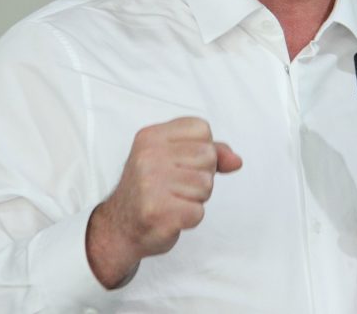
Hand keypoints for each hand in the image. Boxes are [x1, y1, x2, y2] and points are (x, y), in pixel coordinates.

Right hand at [86, 117, 241, 287]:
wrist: (119, 227)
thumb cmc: (151, 190)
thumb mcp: (175, 159)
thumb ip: (210, 152)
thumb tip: (236, 161)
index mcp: (152, 136)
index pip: (202, 129)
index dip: (202, 149)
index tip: (181, 164)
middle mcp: (148, 156)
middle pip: (208, 156)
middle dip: (201, 176)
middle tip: (176, 187)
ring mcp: (151, 184)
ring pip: (206, 185)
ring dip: (196, 198)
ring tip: (173, 200)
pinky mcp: (158, 212)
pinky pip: (198, 212)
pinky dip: (190, 218)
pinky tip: (170, 216)